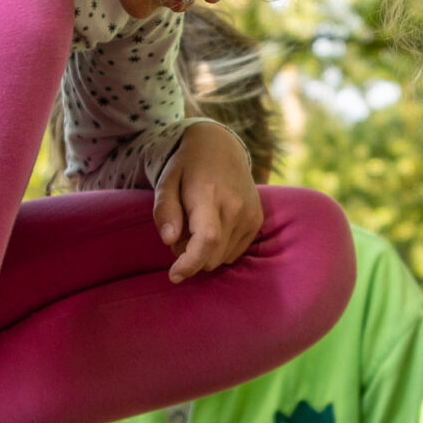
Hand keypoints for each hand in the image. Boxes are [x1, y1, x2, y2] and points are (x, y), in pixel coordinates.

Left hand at [153, 121, 261, 282]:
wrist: (221, 147)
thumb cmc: (186, 166)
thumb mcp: (166, 182)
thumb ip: (164, 211)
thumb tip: (169, 241)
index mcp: (210, 195)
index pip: (207, 239)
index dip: (191, 263)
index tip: (174, 275)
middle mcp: (236, 207)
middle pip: (212, 256)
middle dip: (190, 257)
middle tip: (179, 233)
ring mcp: (250, 215)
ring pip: (223, 258)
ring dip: (205, 253)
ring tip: (196, 226)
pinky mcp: (257, 221)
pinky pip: (235, 252)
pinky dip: (219, 249)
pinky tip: (213, 227)